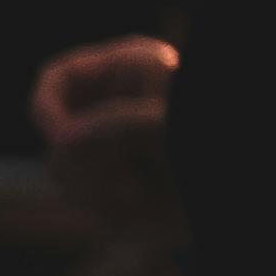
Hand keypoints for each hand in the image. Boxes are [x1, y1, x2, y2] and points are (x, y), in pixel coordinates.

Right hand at [33, 32, 186, 256]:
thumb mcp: (169, 125)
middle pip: (55, 129)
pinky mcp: (104, 182)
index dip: (48, 108)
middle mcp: (107, 103)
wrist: (227, 192)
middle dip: (84, 157)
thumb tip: (64, 138)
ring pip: (60, 167)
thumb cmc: (208, 142)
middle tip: (127, 171)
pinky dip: (101, 204)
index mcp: (124, 71)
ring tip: (138, 189)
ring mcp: (102, 144)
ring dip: (93, 184)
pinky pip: (78, 195)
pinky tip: (137, 202)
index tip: (62, 139)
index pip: (58, 77)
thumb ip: (120, 123)